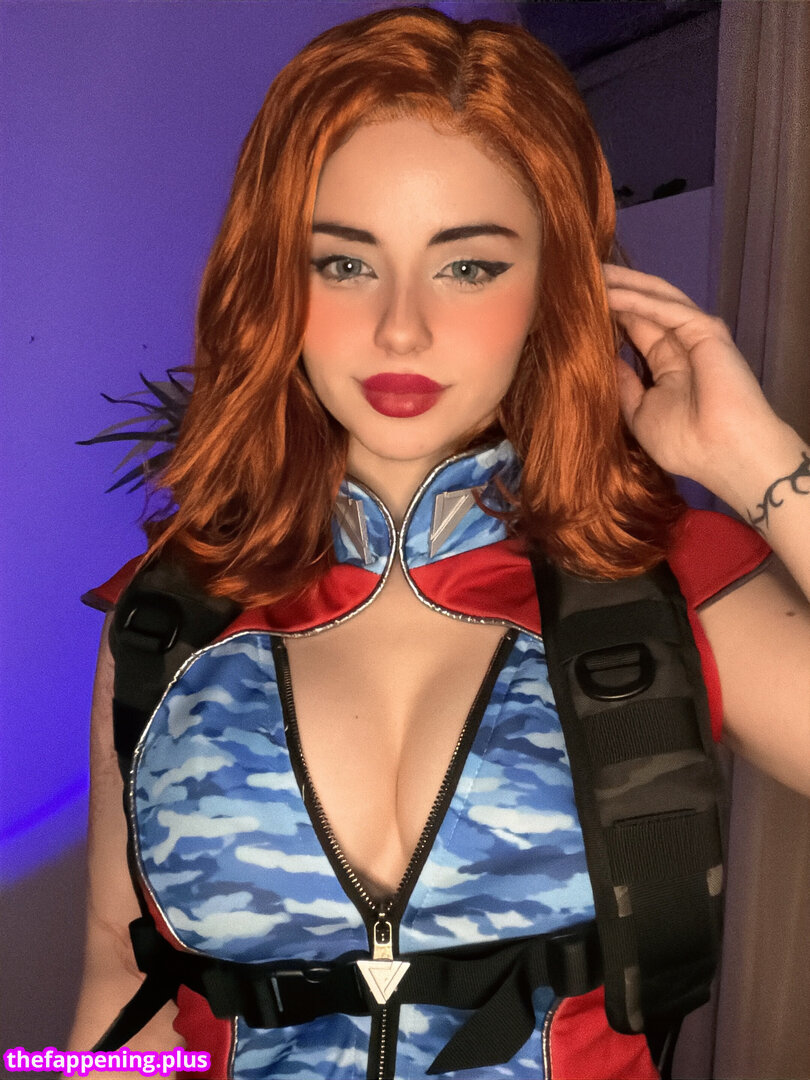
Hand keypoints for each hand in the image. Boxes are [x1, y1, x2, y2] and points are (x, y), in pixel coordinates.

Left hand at [603, 263, 784, 493]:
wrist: (724, 453)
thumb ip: (625, 386)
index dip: (609, 314)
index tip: (577, 304)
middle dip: (614, 289)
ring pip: (655, 299)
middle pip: (643, 307)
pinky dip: (636, 299)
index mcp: (670, 365)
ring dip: (623, 285)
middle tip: (581, 274)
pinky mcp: (705, 330)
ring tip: (591, 271)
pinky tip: (610, 291)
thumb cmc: (685, 443)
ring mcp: (695, 334)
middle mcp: (682, 344)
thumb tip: (604, 363)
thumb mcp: (641, 413)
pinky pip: (665, 308)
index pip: (636, 329)